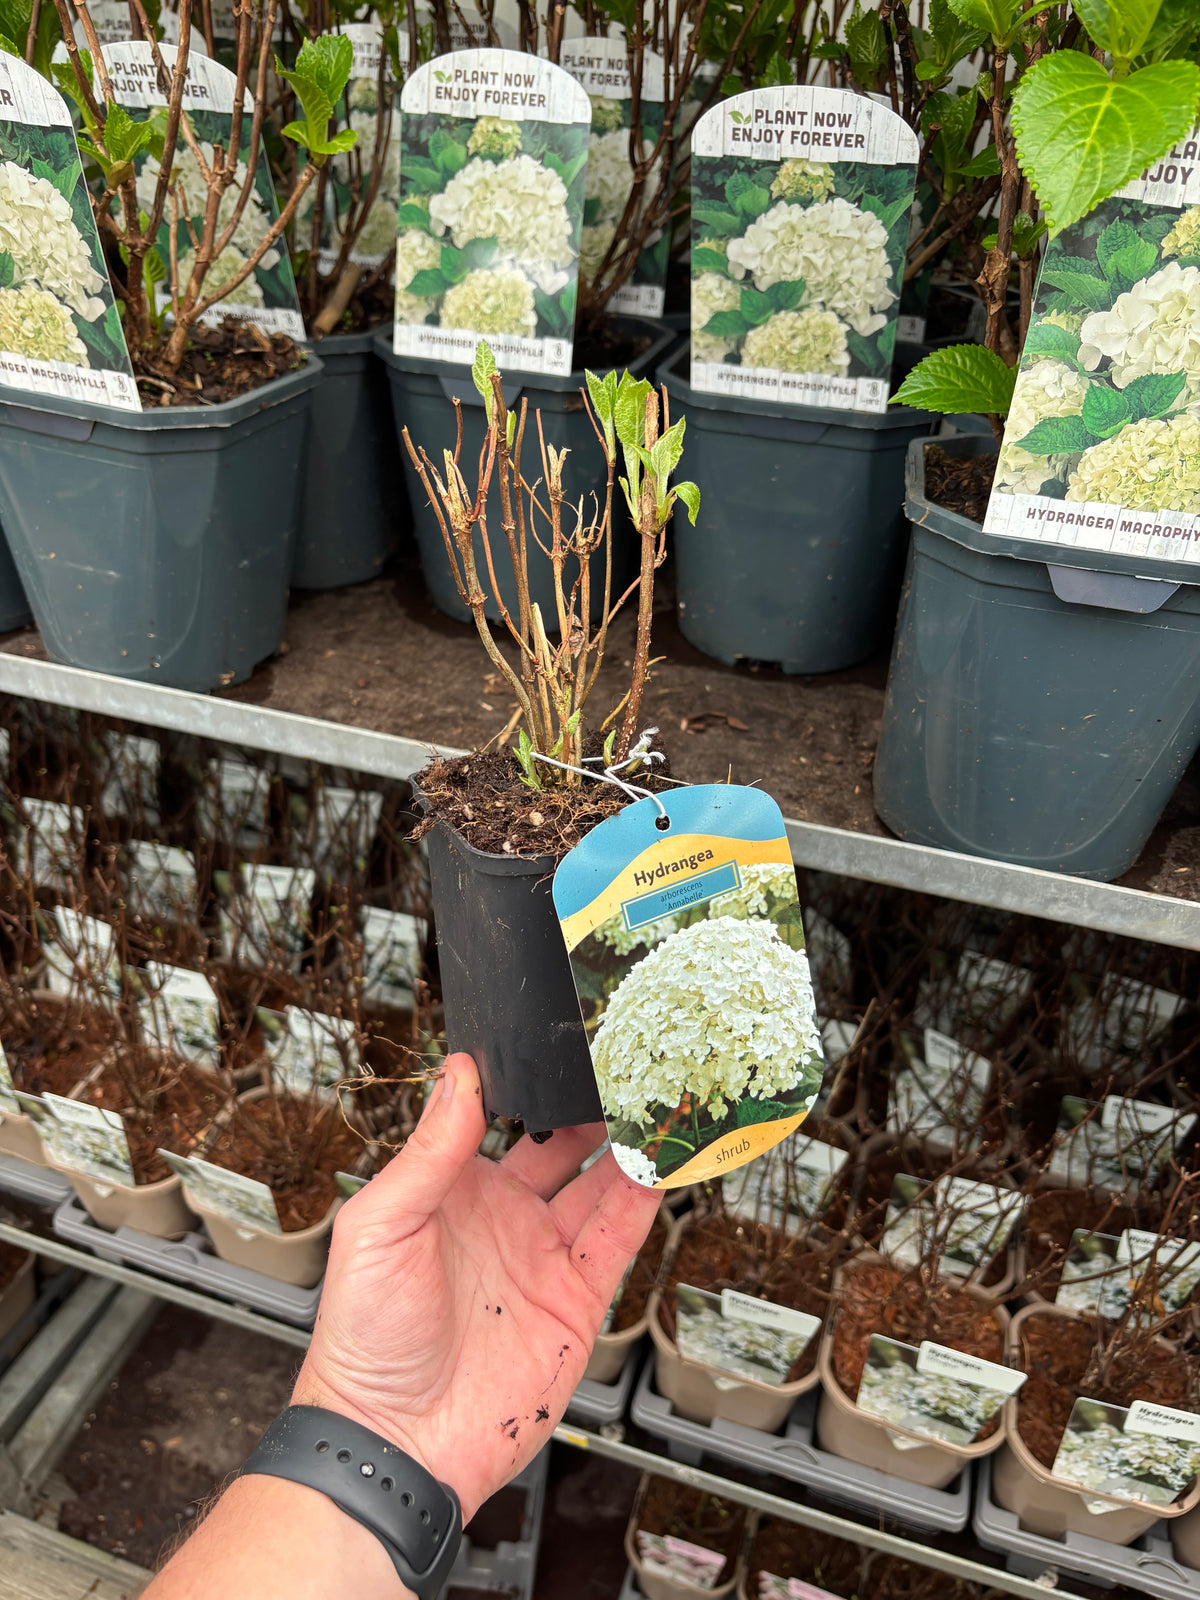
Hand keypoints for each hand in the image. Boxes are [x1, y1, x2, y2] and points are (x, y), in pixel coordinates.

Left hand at [292, 1051, 659, 1520]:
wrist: (396, 1441)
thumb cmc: (365, 1340)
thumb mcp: (381, 1226)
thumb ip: (428, 1151)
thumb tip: (458, 1075)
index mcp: (451, 1191)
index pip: (500, 1121)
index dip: (531, 1086)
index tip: (559, 1048)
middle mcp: (503, 1217)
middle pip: (563, 1148)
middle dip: (591, 1109)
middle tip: (621, 1069)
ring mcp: (542, 1258)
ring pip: (600, 1187)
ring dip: (627, 1147)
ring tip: (654, 1104)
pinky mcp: (577, 1301)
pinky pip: (618, 1239)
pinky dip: (644, 1200)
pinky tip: (659, 1163)